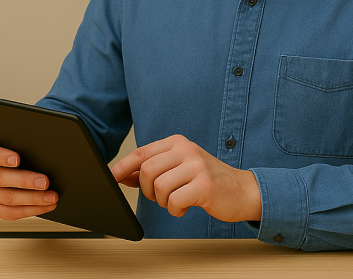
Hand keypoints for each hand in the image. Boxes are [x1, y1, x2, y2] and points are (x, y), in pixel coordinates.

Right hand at [0, 137, 57, 219]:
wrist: (12, 162)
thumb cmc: (17, 148)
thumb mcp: (16, 140)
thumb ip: (22, 142)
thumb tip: (41, 150)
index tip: (18, 159)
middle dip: (24, 181)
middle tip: (45, 182)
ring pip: (6, 198)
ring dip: (32, 199)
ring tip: (51, 197)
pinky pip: (10, 213)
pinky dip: (30, 210)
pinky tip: (45, 206)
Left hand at [110, 135, 260, 222]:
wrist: (242, 190)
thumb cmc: (206, 180)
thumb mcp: (179, 168)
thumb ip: (154, 170)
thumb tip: (123, 175)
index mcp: (177, 142)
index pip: (141, 153)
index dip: (122, 166)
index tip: (111, 177)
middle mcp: (186, 149)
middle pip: (147, 171)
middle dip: (146, 190)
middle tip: (158, 196)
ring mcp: (196, 166)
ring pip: (158, 187)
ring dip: (162, 201)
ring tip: (175, 200)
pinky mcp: (204, 185)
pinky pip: (174, 200)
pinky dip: (174, 209)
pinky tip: (184, 206)